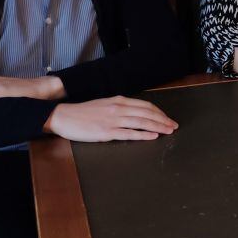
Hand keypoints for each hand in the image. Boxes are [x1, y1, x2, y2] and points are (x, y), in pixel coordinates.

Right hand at [44, 96, 177, 141]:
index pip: (145, 105)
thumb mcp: (105, 104)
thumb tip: (135, 113)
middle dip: (163, 120)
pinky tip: (153, 136)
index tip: (167, 118)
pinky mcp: (107, 132)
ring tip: (169, 131)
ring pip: (142, 122)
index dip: (159, 112)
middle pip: (147, 113)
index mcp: (119, 100)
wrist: (63, 116)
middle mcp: (118, 108)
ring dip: (158, 127)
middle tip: (174, 126)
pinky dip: (143, 134)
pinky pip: (129, 133)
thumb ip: (120, 107)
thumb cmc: (83, 112)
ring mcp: (113, 120)